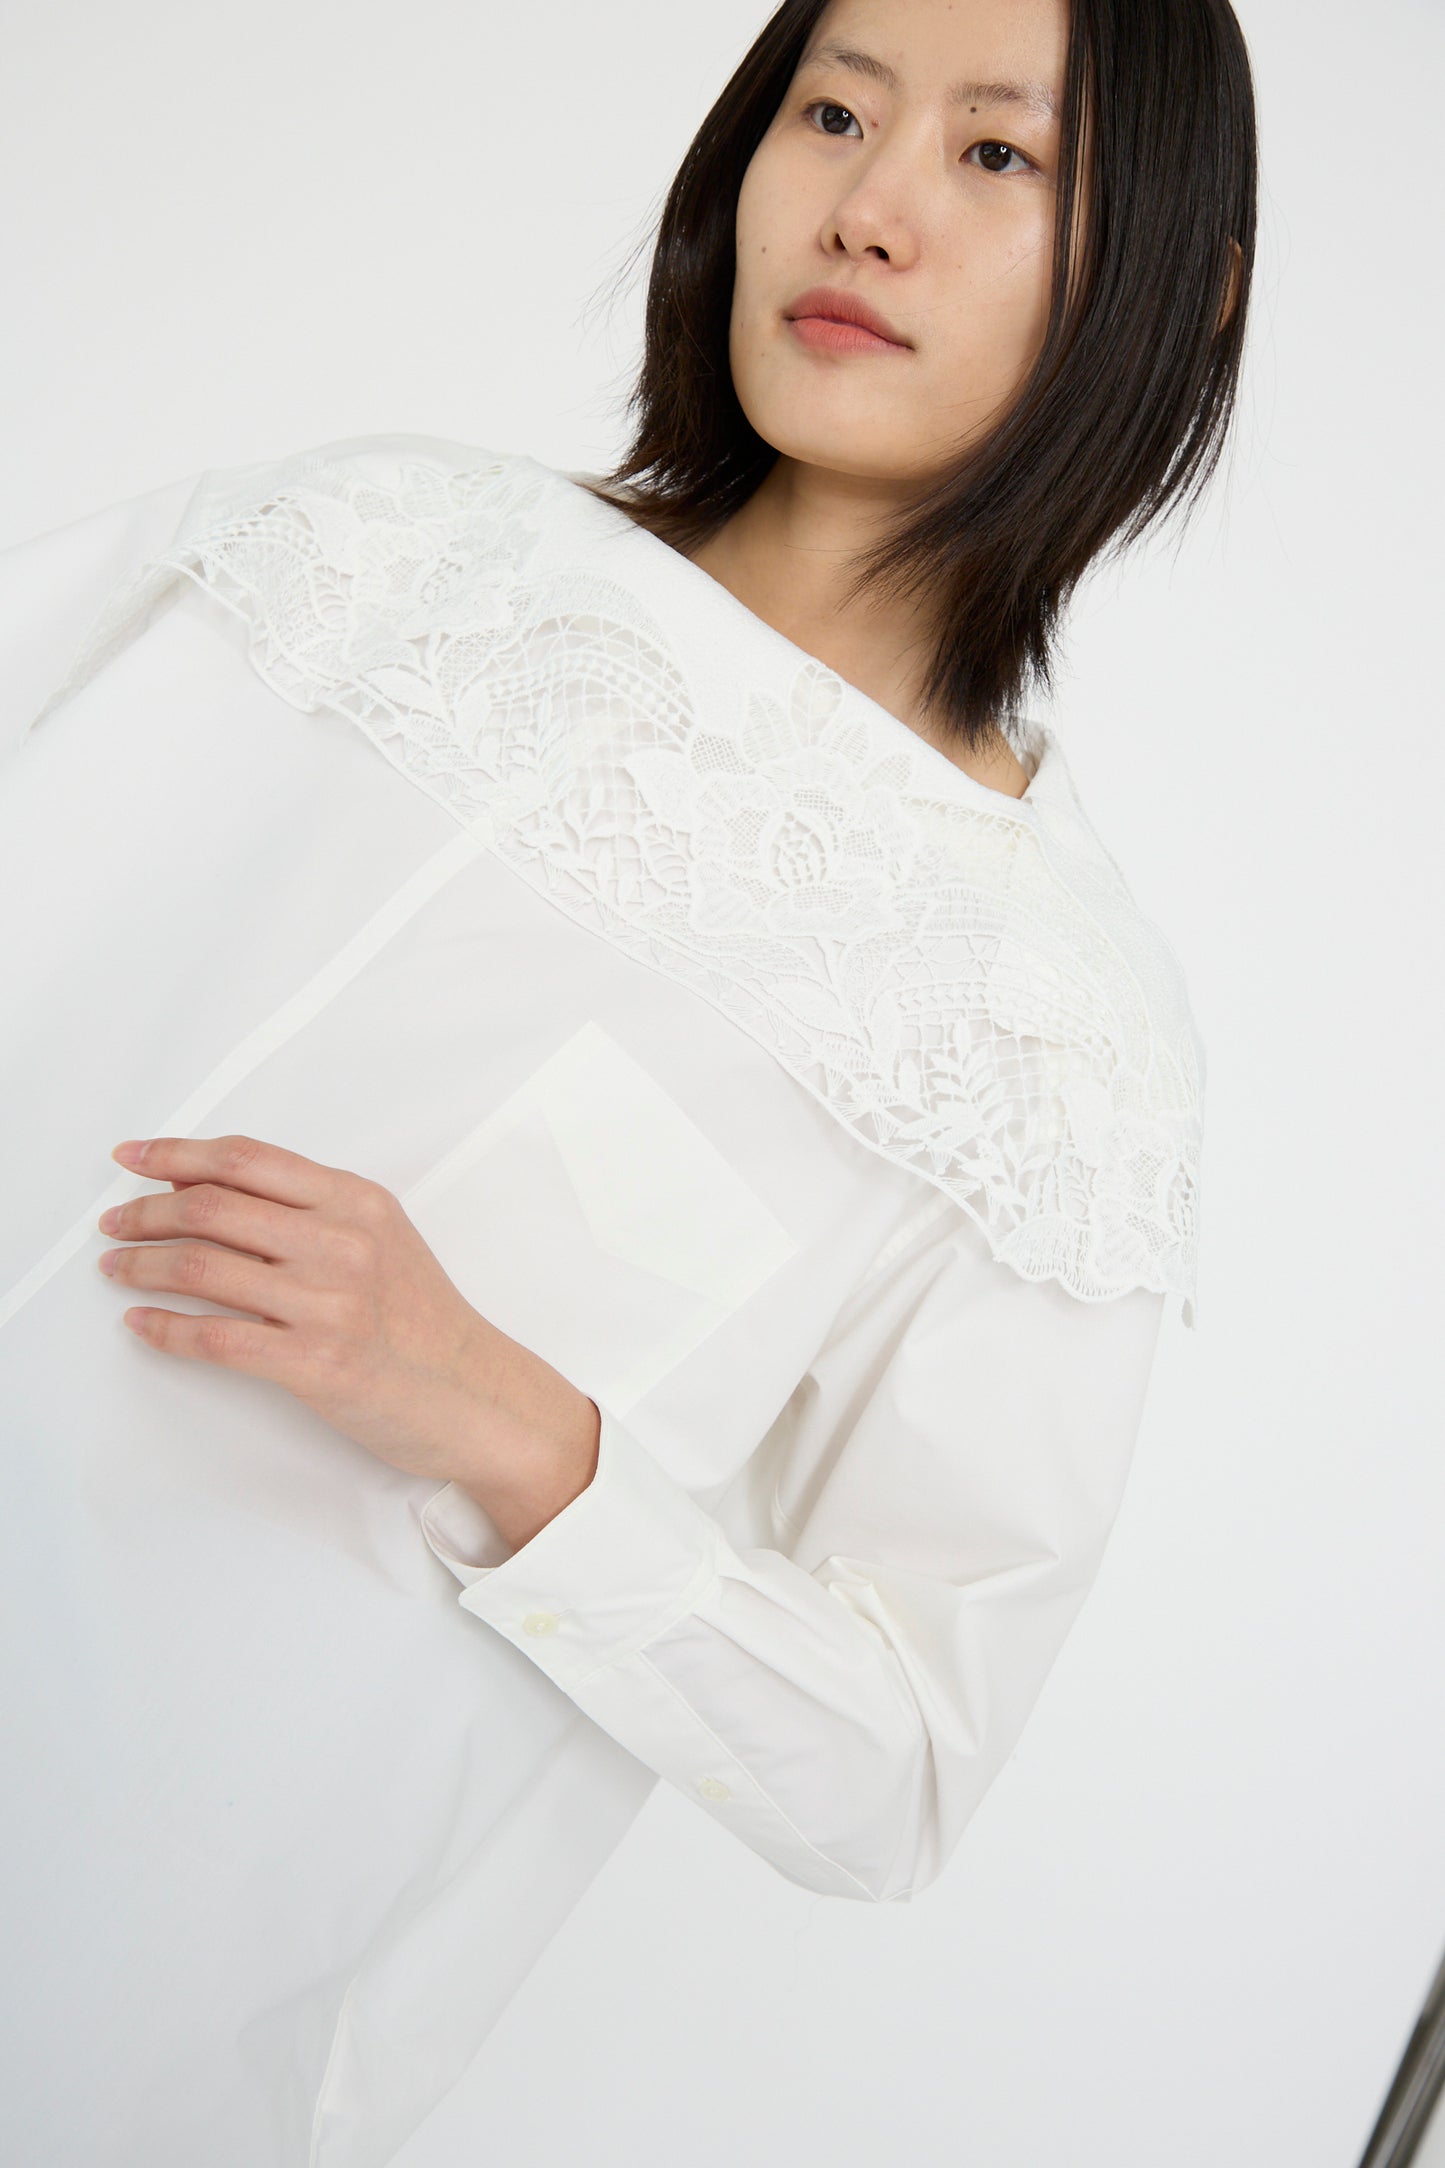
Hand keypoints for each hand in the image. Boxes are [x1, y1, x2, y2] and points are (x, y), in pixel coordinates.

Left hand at [96, 1132, 597, 1508]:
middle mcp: (341, 1242)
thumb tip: (213, 1191)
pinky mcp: (314, 1364)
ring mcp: (328, 1303)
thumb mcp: (383, 1239)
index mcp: (357, 1201)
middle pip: (211, 1206)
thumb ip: (312, 1211)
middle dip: (144, 1210)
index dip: (176, 1153)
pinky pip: (213, 1337)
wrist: (477, 1396)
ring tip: (117, 1267)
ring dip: (140, 1264)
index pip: (247, 1159)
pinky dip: (163, 1329)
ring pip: (201, 1267)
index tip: (133, 1159)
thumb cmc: (427, 1324)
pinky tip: (142, 1324)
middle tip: (114, 1222)